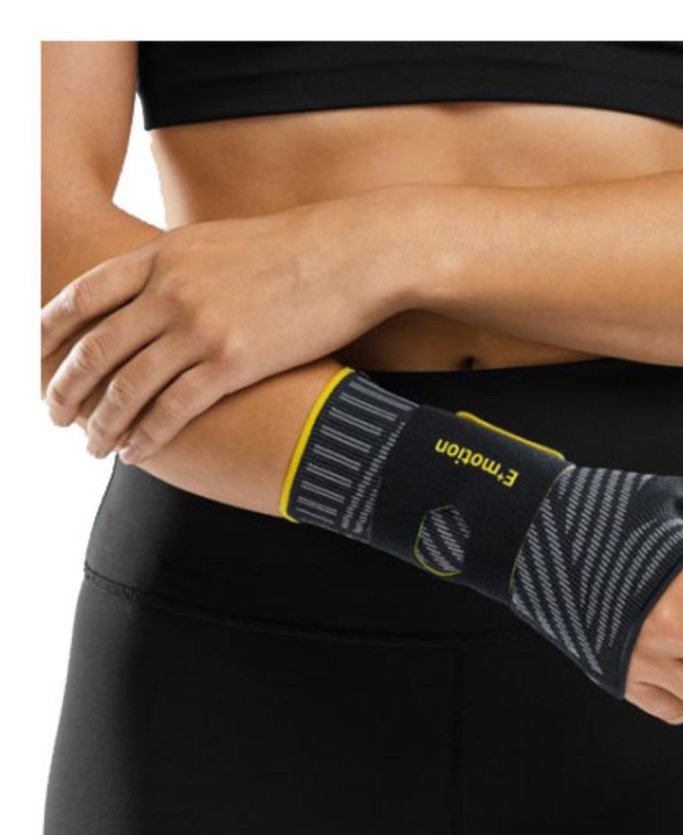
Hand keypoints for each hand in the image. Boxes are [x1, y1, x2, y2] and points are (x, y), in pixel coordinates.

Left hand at [41, 185, 419, 462]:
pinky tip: (135, 451)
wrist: (353, 254)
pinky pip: (173, 409)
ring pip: (126, 388)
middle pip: (94, 350)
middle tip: (53, 415)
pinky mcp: (234, 363)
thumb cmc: (297, 248)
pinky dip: (146, 435)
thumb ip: (180, 267)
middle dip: (63, 389)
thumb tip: (158, 291)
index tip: (36, 360)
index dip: (49, 334)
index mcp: (163, 255)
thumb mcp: (221, 241)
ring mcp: (200, 328)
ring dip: (101, 424)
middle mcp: (170, 291)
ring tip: (91, 445)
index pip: (82, 297)